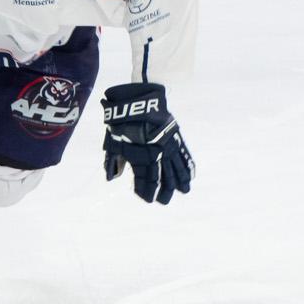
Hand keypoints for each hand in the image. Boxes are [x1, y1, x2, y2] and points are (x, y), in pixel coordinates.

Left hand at [101, 82, 193, 204]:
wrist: (137, 102)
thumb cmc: (121, 123)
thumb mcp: (113, 142)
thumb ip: (113, 161)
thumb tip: (112, 178)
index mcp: (141, 158)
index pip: (146, 181)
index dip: (146, 191)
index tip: (146, 199)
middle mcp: (158, 156)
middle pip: (164, 180)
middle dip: (164, 192)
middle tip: (163, 201)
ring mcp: (168, 148)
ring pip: (176, 171)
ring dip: (179, 183)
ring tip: (183, 192)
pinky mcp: (175, 140)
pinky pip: (184, 157)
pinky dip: (188, 168)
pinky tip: (191, 178)